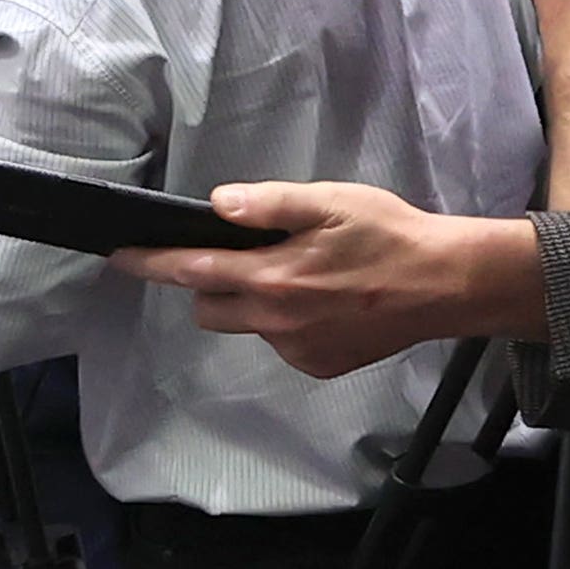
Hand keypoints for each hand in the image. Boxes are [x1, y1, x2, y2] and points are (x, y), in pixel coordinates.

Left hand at [117, 179, 544, 375]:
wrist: (449, 285)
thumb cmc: (390, 234)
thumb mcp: (331, 202)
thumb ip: (269, 204)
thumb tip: (217, 205)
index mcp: (273, 279)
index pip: (191, 273)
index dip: (151, 264)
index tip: (120, 256)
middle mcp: (276, 323)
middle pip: (209, 308)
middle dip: (207, 284)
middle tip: (241, 256)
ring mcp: (298, 350)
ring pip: (247, 326)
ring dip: (252, 302)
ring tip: (300, 274)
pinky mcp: (320, 366)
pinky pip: (281, 342)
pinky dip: (286, 322)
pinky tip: (323, 301)